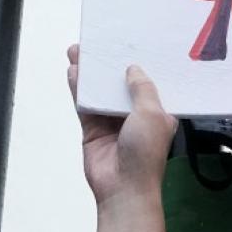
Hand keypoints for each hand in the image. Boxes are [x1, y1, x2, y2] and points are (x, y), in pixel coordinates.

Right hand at [68, 44, 177, 207]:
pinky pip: (85, 105)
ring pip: (99, 91)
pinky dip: (79, 89)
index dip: (138, 63)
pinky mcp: (93, 130)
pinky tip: (73, 72)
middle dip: (108, 64)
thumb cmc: (145, 154)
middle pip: (118, 83)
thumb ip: (143, 89)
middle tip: (98, 43)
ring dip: (89, 73)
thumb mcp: (152, 115)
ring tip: (78, 51)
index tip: (130, 43)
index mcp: (157, 112)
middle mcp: (135, 115)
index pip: (147, 82)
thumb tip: (133, 69)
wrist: (123, 188)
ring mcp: (112, 122)